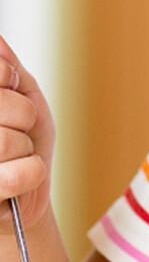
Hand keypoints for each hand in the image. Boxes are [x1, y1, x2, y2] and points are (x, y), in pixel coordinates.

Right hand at [0, 34, 55, 232]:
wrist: (25, 193)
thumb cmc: (22, 142)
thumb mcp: (23, 97)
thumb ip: (7, 68)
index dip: (8, 79)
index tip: (12, 88)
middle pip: (3, 105)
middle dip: (23, 116)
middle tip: (19, 129)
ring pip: (7, 142)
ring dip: (26, 149)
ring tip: (16, 155)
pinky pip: (19, 175)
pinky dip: (32, 174)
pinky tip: (21, 177)